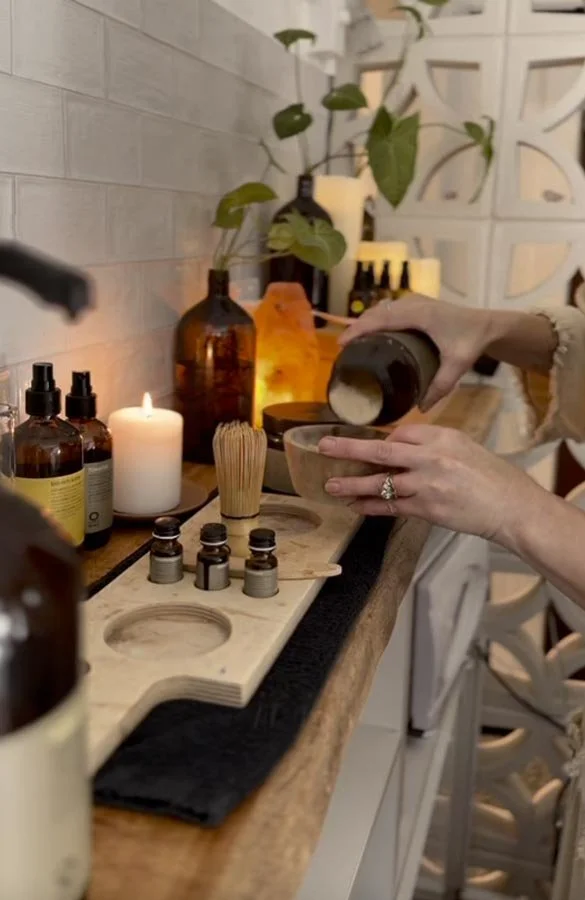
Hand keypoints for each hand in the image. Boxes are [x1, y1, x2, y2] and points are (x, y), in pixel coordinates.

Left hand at [320, 425, 543, 542]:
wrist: (513, 507)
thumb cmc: (493, 477)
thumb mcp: (465, 447)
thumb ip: (434, 445)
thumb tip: (402, 446)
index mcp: (442, 436)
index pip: (401, 433)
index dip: (381, 440)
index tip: (362, 444)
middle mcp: (431, 457)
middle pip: (381, 449)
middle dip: (348, 448)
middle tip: (323, 447)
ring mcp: (427, 484)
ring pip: (381, 482)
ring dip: (352, 484)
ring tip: (330, 485)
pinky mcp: (427, 509)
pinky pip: (391, 507)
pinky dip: (371, 506)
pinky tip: (356, 506)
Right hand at [338, 295, 492, 411]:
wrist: (489, 324)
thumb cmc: (472, 342)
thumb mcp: (457, 366)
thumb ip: (440, 388)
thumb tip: (421, 409)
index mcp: (419, 315)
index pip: (381, 319)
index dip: (358, 330)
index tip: (342, 344)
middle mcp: (414, 303)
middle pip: (377, 312)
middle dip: (357, 327)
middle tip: (344, 348)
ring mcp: (415, 300)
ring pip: (382, 307)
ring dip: (366, 321)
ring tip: (355, 341)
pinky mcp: (417, 303)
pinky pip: (390, 307)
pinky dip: (377, 317)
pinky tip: (373, 331)